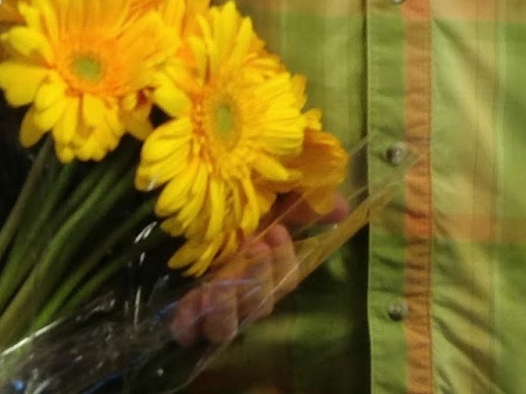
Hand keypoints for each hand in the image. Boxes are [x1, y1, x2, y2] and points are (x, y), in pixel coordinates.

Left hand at [168, 186, 352, 345]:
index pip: (285, 280)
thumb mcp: (268, 194)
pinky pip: (189, 331)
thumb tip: (342, 206)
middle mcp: (242, 291)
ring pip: (227, 326)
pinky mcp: (183, 309)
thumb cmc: (231, 200)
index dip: (283, 262)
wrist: (182, 199)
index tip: (274, 231)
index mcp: (264, 269)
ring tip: (218, 284)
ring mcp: (213, 304)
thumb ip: (302, 201)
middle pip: (261, 304)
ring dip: (226, 307)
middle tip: (250, 246)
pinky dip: (189, 322)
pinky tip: (191, 300)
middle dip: (258, 278)